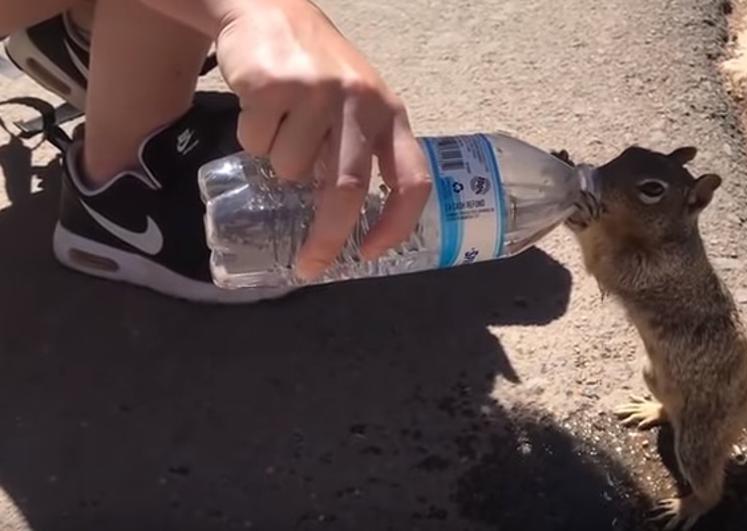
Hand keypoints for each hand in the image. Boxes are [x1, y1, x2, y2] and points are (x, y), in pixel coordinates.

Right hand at [214, 0, 430, 278]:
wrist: (268, 10)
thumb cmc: (317, 72)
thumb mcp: (355, 106)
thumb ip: (359, 152)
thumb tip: (345, 224)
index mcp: (390, 113)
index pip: (412, 178)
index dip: (397, 223)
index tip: (371, 252)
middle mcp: (361, 102)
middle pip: (348, 189)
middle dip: (327, 236)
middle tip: (309, 264)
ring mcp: (318, 92)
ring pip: (292, 169)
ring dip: (279, 164)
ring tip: (282, 125)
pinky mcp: (275, 84)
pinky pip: (257, 143)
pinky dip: (252, 138)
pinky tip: (261, 107)